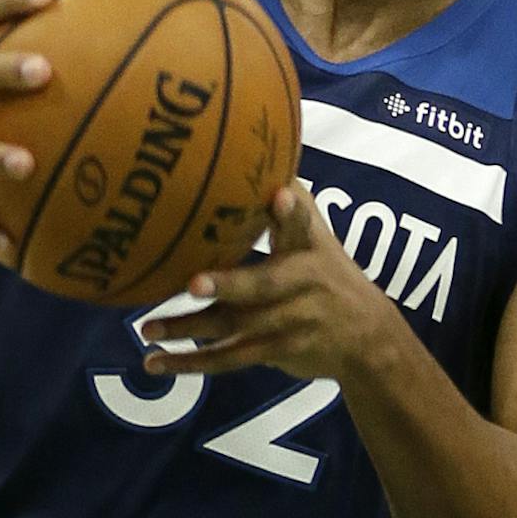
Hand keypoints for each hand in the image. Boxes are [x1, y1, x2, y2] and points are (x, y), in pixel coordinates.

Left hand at [138, 185, 388, 380]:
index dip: (293, 212)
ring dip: (191, 328)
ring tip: (147, 327)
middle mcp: (303, 284)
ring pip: (238, 327)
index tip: (281, 194)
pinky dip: (191, 362)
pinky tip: (155, 362)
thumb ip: (292, 208)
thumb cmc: (329, 274)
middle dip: (230, 285)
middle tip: (193, 282)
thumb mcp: (320, 239)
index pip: (304, 225)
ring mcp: (291, 321)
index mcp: (311, 248)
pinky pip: (230, 359)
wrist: (369, 337)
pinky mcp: (278, 351)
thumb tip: (263, 155)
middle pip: (265, 284)